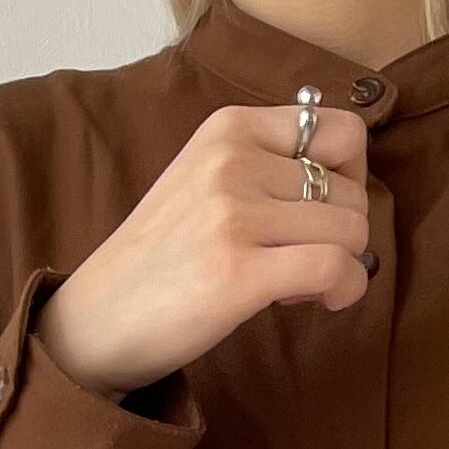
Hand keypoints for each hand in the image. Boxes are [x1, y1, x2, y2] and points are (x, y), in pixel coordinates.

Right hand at [37, 102, 371, 398]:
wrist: (95, 319)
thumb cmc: (158, 260)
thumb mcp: (204, 181)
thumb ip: (264, 166)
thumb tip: (349, 182)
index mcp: (228, 129)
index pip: (341, 131)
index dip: (352, 178)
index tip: (324, 213)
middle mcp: (232, 161)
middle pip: (350, 189)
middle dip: (341, 232)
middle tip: (299, 261)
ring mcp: (234, 215)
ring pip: (350, 229)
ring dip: (342, 265)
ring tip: (296, 284)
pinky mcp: (239, 272)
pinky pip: (334, 267)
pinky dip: (347, 289)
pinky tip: (328, 302)